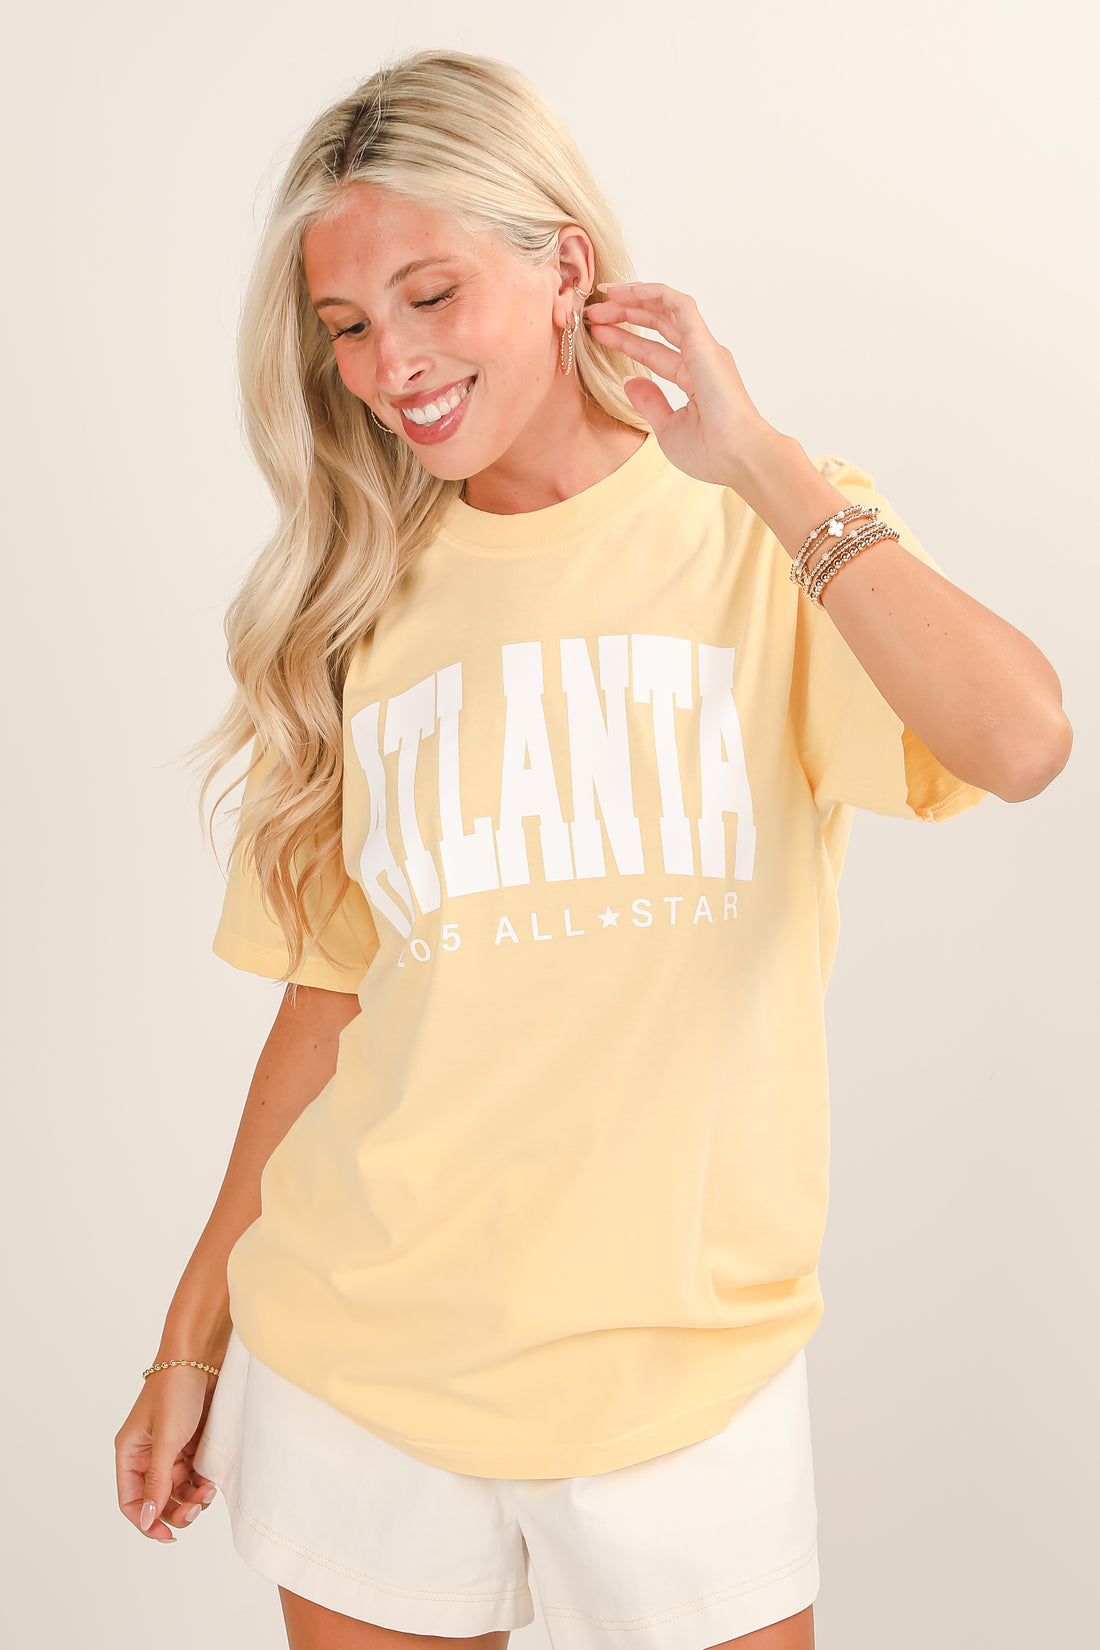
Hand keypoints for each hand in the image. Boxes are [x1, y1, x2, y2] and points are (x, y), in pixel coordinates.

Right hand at [115, 1365, 219, 1542]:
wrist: (203, 1355)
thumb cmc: (176, 1390)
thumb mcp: (167, 1439)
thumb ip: (157, 1481)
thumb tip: (146, 1519)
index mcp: (130, 1453)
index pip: (130, 1501)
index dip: (146, 1521)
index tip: (168, 1535)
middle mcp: (148, 1454)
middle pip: (156, 1499)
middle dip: (175, 1511)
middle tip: (196, 1511)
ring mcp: (171, 1449)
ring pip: (178, 1490)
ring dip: (192, 1498)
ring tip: (208, 1493)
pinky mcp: (191, 1443)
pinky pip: (194, 1475)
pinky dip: (202, 1483)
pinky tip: (212, 1482)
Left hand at [584, 281, 785, 489]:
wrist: (738, 457)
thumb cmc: (711, 453)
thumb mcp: (668, 428)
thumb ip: (650, 402)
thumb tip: (630, 382)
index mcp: (695, 379)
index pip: (655, 352)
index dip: (626, 341)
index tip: (598, 333)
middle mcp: (702, 358)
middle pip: (659, 326)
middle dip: (626, 314)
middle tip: (595, 311)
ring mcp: (705, 348)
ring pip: (668, 309)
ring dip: (635, 299)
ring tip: (605, 295)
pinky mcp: (704, 342)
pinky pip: (678, 305)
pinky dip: (653, 293)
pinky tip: (627, 291)